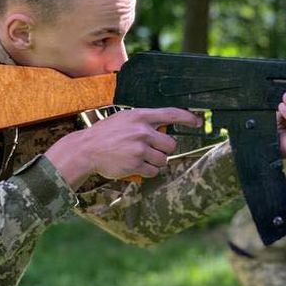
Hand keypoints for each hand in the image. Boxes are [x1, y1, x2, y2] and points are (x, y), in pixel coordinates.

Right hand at [44, 107, 200, 188]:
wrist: (86, 149)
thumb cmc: (106, 134)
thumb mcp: (124, 119)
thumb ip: (144, 121)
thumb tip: (164, 127)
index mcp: (140, 116)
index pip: (171, 114)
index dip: (188, 118)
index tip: (198, 122)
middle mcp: (142, 131)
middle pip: (170, 144)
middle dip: (164, 150)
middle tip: (152, 150)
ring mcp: (139, 148)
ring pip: (163, 160)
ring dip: (155, 162)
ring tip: (141, 159)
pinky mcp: (135, 164)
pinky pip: (153, 171)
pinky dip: (147, 171)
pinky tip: (136, 166)